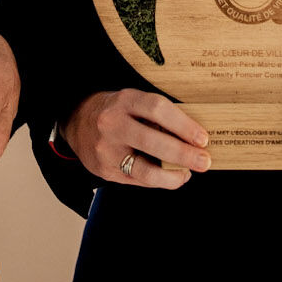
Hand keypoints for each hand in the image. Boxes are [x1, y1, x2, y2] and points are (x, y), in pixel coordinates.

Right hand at [62, 89, 210, 188]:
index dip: (184, 124)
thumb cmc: (117, 111)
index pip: (157, 109)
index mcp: (124, 100)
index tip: (203, 137)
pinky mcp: (105, 170)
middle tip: (204, 160)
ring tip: (189, 173)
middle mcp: (112, 124)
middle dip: (183, 154)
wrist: (77, 122)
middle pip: (153, 141)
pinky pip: (138, 180)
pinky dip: (160, 180)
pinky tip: (173, 177)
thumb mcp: (133, 102)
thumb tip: (194, 136)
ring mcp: (106, 150)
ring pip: (145, 169)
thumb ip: (157, 116)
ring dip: (173, 175)